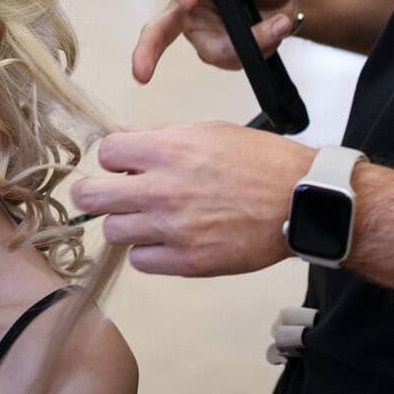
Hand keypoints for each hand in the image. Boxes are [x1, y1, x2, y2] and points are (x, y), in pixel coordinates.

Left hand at [69, 123, 311, 275]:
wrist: (300, 200)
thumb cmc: (261, 162)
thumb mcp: (210, 132)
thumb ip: (164, 137)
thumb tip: (128, 140)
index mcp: (168, 150)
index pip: (106, 153)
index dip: (114, 158)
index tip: (124, 165)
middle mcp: (162, 189)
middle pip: (92, 196)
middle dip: (96, 193)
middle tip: (110, 195)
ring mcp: (172, 228)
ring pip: (112, 231)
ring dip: (125, 224)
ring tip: (147, 219)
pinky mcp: (187, 261)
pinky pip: (140, 261)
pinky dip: (148, 252)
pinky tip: (167, 240)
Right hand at [132, 0, 298, 83]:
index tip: (189, 0)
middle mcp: (192, 8)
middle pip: (161, 30)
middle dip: (148, 51)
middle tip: (141, 72)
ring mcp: (205, 33)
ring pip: (213, 50)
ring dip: (249, 42)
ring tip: (278, 24)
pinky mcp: (222, 52)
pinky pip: (235, 59)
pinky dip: (259, 48)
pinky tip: (274, 34)